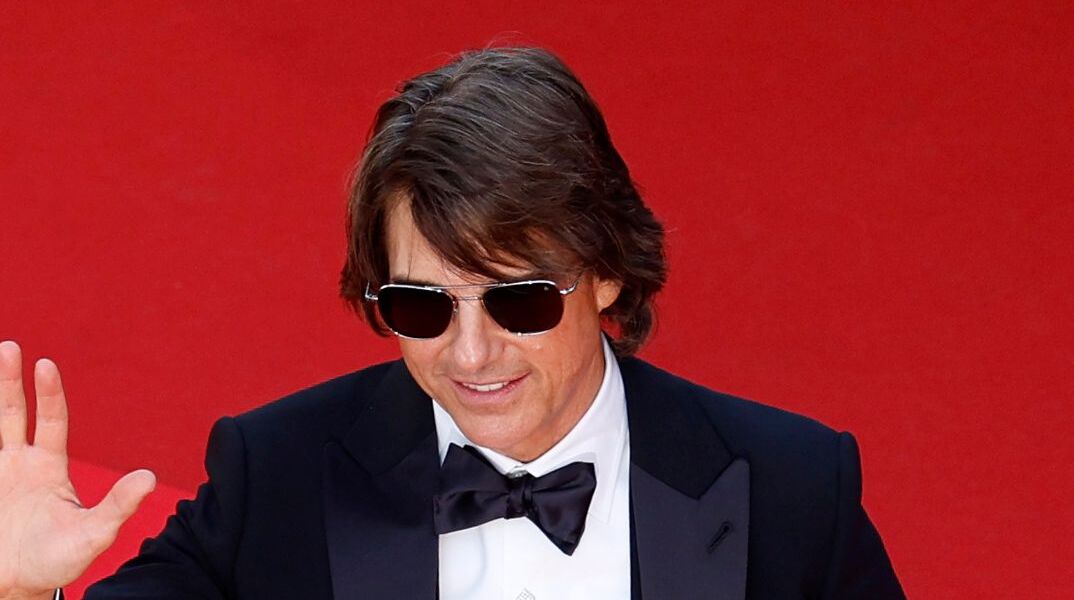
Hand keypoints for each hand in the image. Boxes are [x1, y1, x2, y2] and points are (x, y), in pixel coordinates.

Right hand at [0, 341, 155, 597]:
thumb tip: (151, 478)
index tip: (45, 364)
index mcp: (48, 468)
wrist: (15, 587)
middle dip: (9, 381)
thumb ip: (117, 506)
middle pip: (11, 413)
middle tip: (9, 347)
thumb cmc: (58, 561)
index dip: (49, 393)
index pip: (51, 421)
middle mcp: (19, 464)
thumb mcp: (93, 533)